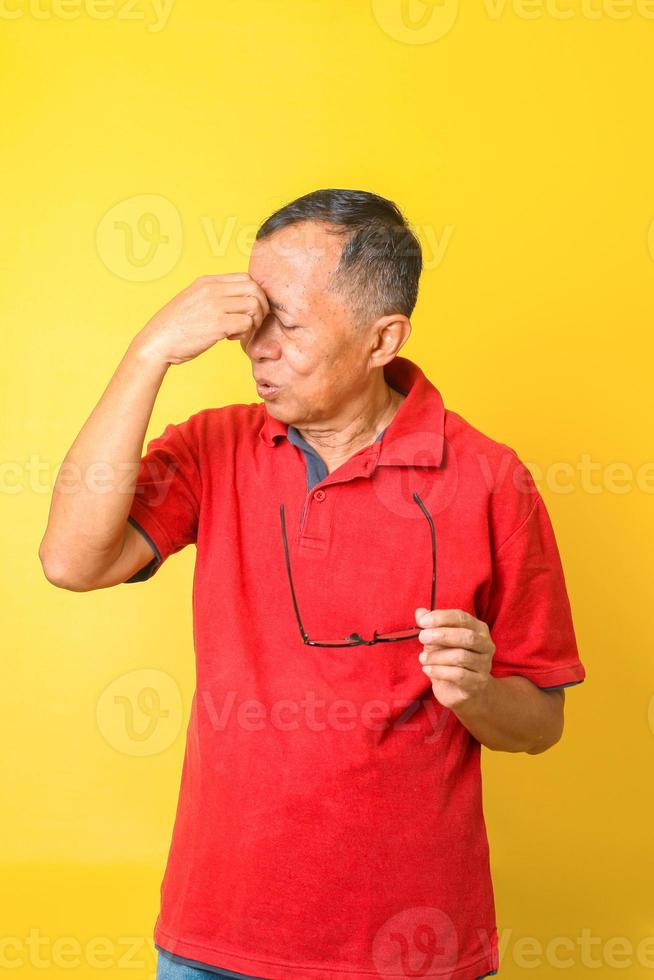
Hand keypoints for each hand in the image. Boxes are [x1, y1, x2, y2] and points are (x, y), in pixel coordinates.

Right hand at [132, 273, 269, 365]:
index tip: (248, 310)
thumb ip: (212, 296)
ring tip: (240, 331)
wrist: (156, 342)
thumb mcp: (192, 300)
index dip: (254, 294)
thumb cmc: (174, 327)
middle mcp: (212, 289)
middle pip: (254, 288)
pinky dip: (245, 333)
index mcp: (206, 281)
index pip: (245, 277)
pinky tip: (231, 339)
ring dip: (254, 321)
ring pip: (254, 305)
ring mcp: (215, 305)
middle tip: (252, 322)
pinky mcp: (218, 324)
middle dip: (261, 306)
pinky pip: (247, 323)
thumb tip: (236, 301)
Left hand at [414, 607, 495, 710]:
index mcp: (478, 629)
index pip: (462, 618)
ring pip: (461, 657)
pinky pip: (459, 675)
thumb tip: (420, 612)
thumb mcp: (440, 640)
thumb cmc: (451, 659)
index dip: (442, 618)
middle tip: (422, 637)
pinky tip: (428, 670)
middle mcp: (485, 645)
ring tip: (422, 658)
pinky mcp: (478, 682)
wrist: (464, 690)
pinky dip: (439, 671)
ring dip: (437, 656)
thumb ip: (431, 626)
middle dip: (441, 635)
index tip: (423, 621)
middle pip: (466, 637)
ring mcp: (484, 665)